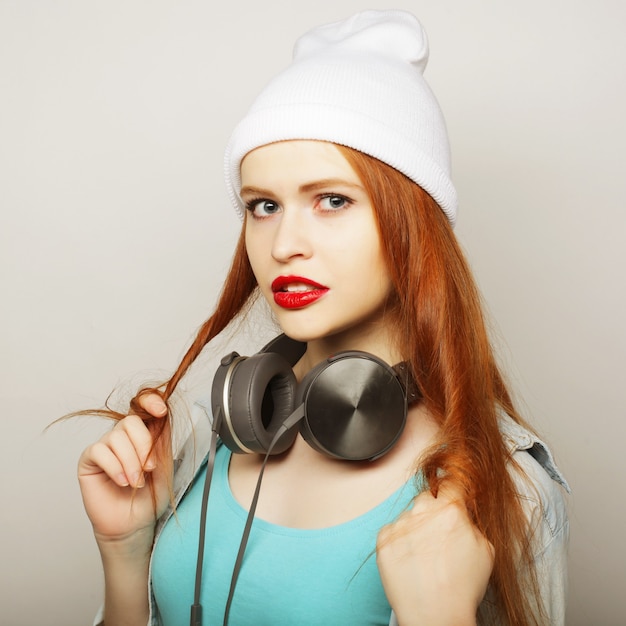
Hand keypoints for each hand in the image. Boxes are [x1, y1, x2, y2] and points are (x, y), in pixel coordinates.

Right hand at [77, 394, 170, 546]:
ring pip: (116, 437)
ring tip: (137, 483)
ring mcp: (105, 447)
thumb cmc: (151, 496)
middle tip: (150, 468)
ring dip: (131, 462)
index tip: (161, 411)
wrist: (136, 523)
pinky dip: (115, 467)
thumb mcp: (165, 464)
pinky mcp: (89, 460)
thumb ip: (162, 439)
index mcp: (143, 433)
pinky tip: (122, 482)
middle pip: (130, 421)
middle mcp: (123, 437)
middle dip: (143, 445)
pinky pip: (100, 451)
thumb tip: (162, 414)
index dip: (150, 402)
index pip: (142, 405)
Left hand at [376, 485, 493, 625]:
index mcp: (451, 511)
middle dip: (432, 509)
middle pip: (426, 497)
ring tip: (423, 556)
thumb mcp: (485, 549)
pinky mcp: (383, 539)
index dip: (451, 485)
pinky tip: (410, 560)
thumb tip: (461, 511)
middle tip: (437, 533)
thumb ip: (470, 522)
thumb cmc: (461, 588)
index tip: (449, 484)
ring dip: (415, 527)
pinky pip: (392, 531)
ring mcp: (400, 524)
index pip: (450, 482)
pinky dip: (399, 542)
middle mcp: (423, 512)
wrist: (435, 615)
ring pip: (409, 515)